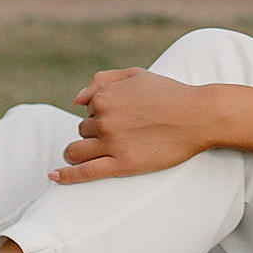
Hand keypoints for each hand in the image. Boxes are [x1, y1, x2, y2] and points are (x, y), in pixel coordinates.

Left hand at [52, 69, 205, 183]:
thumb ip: (103, 80)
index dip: (101, 115)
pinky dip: (66, 176)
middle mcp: (104, 119)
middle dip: (94, 133)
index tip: (120, 118)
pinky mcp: (122, 164)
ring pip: (77, 150)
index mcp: (105, 96)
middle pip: (82, 131)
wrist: (198, 115)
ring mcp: (112, 143)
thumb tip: (75, 100)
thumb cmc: (170, 93)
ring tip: (88, 154)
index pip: (87, 110)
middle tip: (120, 135)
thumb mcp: (136, 74)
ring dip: (77, 152)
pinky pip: (85, 172)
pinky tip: (54, 177)